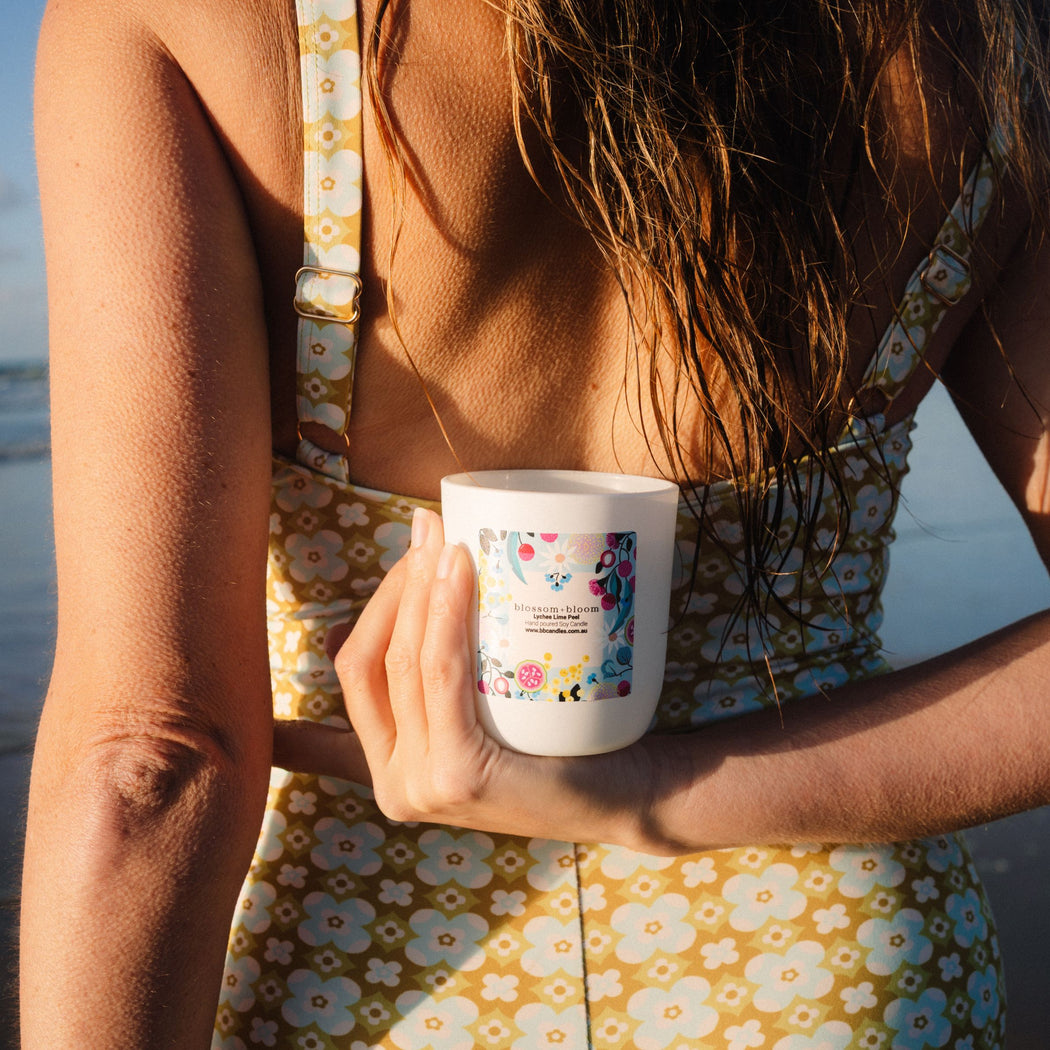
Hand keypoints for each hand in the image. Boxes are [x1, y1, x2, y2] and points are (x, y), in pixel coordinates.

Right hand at [280, 507, 665, 846]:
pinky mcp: (457, 776)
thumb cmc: (563, 746)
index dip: (376, 604)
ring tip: (447, 542)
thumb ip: (446, 679)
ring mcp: (421, 786)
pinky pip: (439, 677)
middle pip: (368, 662)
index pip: (356, 671)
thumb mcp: (489, 714)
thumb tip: (417, 590)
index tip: (409, 551)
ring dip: (420, 591)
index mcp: (391, 767)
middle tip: (431, 532)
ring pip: (403, 663)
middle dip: (397, 587)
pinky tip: (456, 576)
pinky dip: (443, 619)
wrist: (628, 795)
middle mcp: (394, 786)